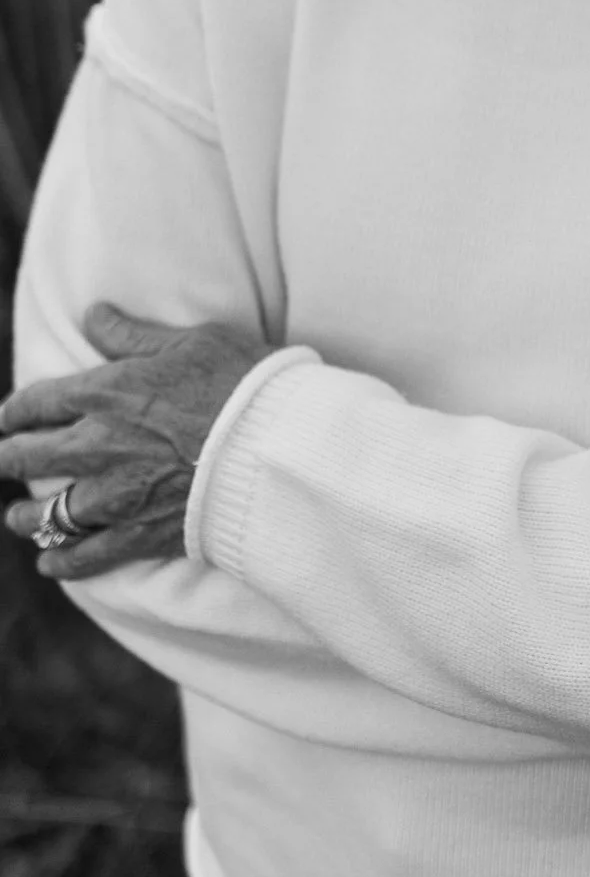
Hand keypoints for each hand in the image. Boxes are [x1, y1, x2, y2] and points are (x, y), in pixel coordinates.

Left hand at [0, 303, 272, 578]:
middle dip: (7, 458)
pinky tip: (50, 563)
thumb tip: (93, 314)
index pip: (36, 402)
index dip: (14, 411)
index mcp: (105, 392)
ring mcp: (114, 495)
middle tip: (2, 461)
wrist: (275, 445)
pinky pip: (85, 556)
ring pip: (47, 513)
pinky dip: (62, 562)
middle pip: (28, 457)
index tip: (6, 418)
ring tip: (16, 518)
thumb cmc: (241, 381)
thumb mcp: (190, 341)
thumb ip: (133, 335)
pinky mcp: (138, 534)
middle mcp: (96, 445)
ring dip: (26, 516)